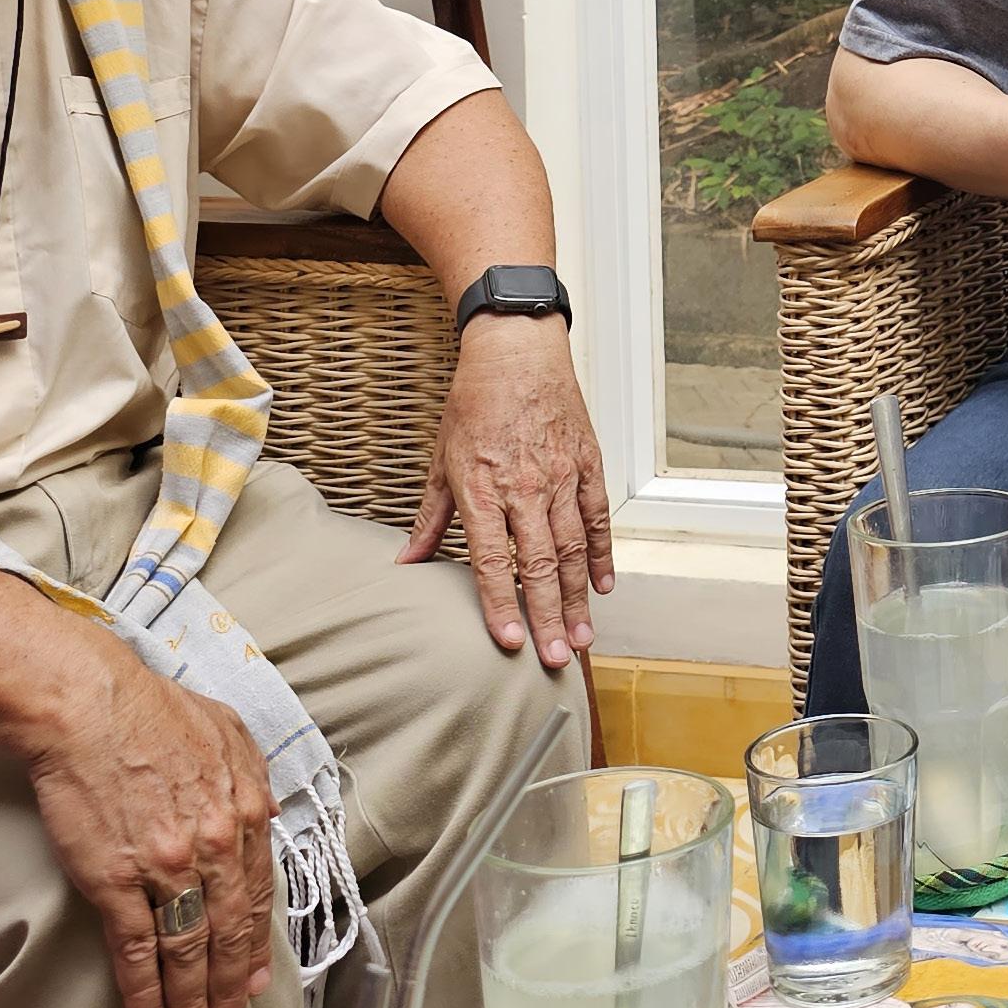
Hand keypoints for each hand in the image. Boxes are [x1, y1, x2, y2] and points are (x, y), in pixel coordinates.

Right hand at [22, 643, 276, 1007]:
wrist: (87, 704)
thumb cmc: (151, 709)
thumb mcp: (226, 728)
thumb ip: (254, 774)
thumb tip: (270, 815)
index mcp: (244, 810)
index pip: (257, 896)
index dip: (255, 945)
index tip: (254, 979)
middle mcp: (214, 845)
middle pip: (229, 934)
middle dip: (230, 990)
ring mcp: (166, 867)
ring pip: (188, 950)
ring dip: (192, 1003)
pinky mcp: (116, 880)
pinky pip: (135, 948)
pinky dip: (143, 989)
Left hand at [399, 317, 611, 665]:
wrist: (516, 348)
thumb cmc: (475, 402)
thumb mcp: (442, 458)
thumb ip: (429, 517)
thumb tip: (405, 563)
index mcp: (482, 487)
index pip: (493, 560)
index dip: (502, 605)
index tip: (510, 643)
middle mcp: (524, 486)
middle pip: (540, 563)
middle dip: (548, 616)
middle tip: (555, 659)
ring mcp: (559, 474)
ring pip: (574, 546)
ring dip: (578, 596)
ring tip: (582, 637)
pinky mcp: (586, 462)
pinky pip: (598, 516)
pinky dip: (602, 552)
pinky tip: (602, 585)